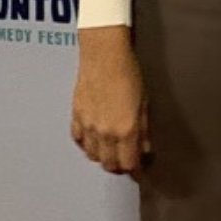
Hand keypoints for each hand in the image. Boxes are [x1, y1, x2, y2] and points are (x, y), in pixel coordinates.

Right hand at [71, 26, 150, 175]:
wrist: (104, 53)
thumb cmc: (127, 71)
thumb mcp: (144, 101)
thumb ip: (144, 129)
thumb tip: (145, 148)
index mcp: (125, 129)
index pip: (128, 164)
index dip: (135, 167)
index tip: (138, 164)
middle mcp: (105, 132)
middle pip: (109, 164)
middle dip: (119, 164)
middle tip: (125, 156)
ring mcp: (88, 126)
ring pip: (93, 156)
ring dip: (102, 155)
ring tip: (111, 147)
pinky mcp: (76, 116)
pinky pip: (78, 140)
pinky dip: (86, 143)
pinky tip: (94, 136)